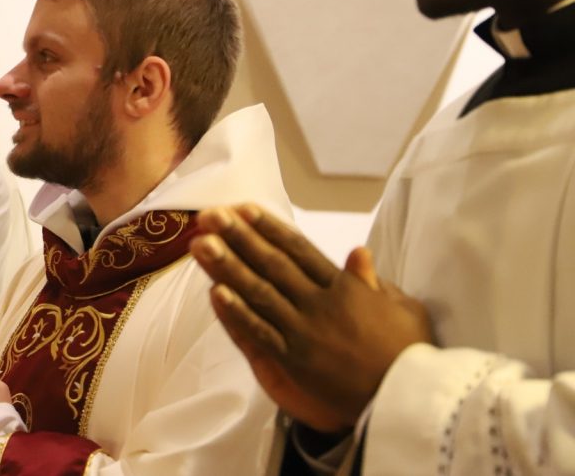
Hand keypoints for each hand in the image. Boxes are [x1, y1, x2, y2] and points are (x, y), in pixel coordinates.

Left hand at [189, 204, 432, 432]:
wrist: (408, 400)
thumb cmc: (410, 353)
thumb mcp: (404, 308)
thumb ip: (375, 281)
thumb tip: (357, 252)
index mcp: (344, 287)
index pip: (298, 249)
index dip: (268, 228)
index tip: (244, 209)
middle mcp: (319, 303)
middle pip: (271, 264)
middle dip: (238, 238)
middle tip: (210, 216)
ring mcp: (303, 331)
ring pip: (258, 292)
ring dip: (227, 267)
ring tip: (200, 244)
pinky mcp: (293, 360)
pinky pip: (259, 332)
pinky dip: (237, 313)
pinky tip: (215, 292)